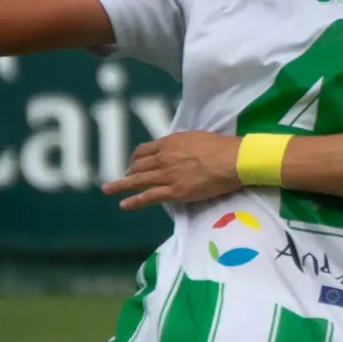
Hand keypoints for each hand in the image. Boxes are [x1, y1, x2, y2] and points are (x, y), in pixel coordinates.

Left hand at [105, 132, 242, 210]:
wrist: (234, 159)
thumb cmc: (222, 147)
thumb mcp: (196, 137)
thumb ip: (182, 144)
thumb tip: (179, 150)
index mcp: (170, 142)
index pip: (144, 150)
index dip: (135, 158)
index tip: (133, 164)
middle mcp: (164, 157)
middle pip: (137, 165)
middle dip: (128, 172)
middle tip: (122, 179)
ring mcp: (168, 175)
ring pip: (137, 180)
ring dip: (120, 185)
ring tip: (108, 190)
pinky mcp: (175, 191)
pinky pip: (149, 197)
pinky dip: (134, 201)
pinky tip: (124, 204)